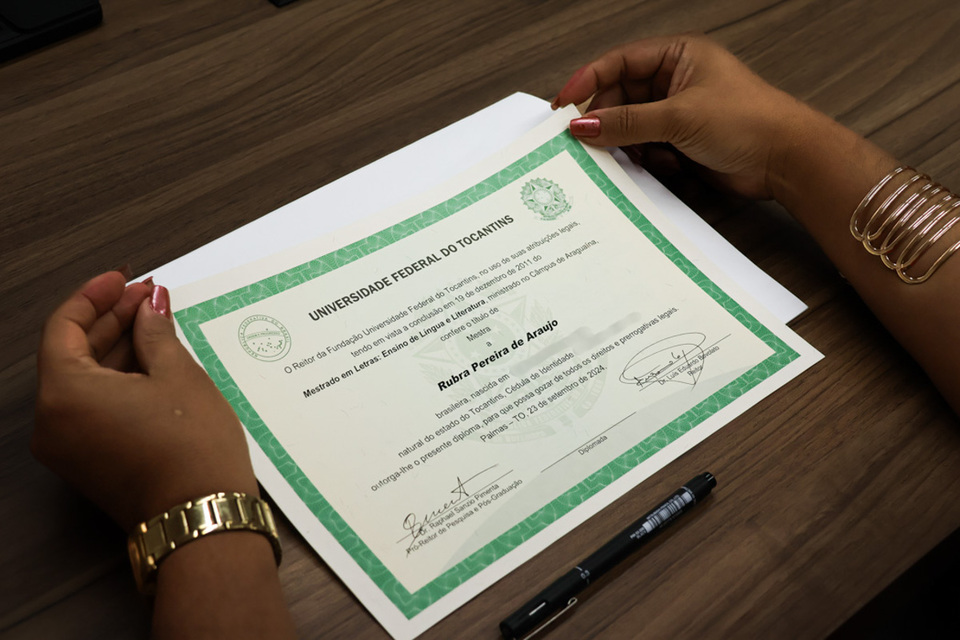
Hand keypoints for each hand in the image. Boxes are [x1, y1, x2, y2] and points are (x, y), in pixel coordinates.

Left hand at [33, 271, 257, 530]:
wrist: (201, 516)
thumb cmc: (190, 449)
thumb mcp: (178, 376)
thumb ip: (156, 333)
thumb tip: (151, 306)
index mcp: (63, 393)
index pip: (64, 327)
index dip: (95, 297)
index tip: (123, 279)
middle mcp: (53, 422)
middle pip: (72, 353)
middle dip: (110, 321)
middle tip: (148, 298)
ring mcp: (68, 446)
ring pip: (84, 380)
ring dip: (116, 349)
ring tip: (156, 324)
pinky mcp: (89, 462)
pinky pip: (93, 407)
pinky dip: (117, 380)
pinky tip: (152, 360)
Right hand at [553, 34, 821, 200]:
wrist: (786, 161)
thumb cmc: (750, 121)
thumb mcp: (679, 117)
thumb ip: (626, 122)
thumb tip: (584, 124)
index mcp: (678, 56)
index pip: (619, 62)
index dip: (588, 81)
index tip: (564, 105)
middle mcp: (676, 81)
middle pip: (620, 97)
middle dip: (606, 120)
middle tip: (585, 141)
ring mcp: (678, 113)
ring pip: (631, 126)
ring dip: (625, 143)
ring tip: (626, 156)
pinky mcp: (681, 143)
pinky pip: (646, 148)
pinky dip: (644, 159)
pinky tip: (656, 166)